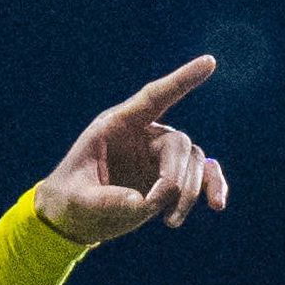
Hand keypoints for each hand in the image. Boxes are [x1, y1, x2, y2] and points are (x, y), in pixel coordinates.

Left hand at [34, 56, 230, 244]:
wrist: (73, 217)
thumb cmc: (69, 198)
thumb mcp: (77, 199)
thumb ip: (105, 200)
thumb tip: (143, 204)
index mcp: (117, 126)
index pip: (153, 98)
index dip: (181, 81)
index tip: (209, 63)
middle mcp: (143, 134)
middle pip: (178, 143)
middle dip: (173, 176)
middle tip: (155, 205)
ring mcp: (160, 155)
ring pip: (194, 161)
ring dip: (189, 192)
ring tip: (171, 221)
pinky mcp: (171, 176)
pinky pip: (204, 174)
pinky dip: (213, 187)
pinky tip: (216, 205)